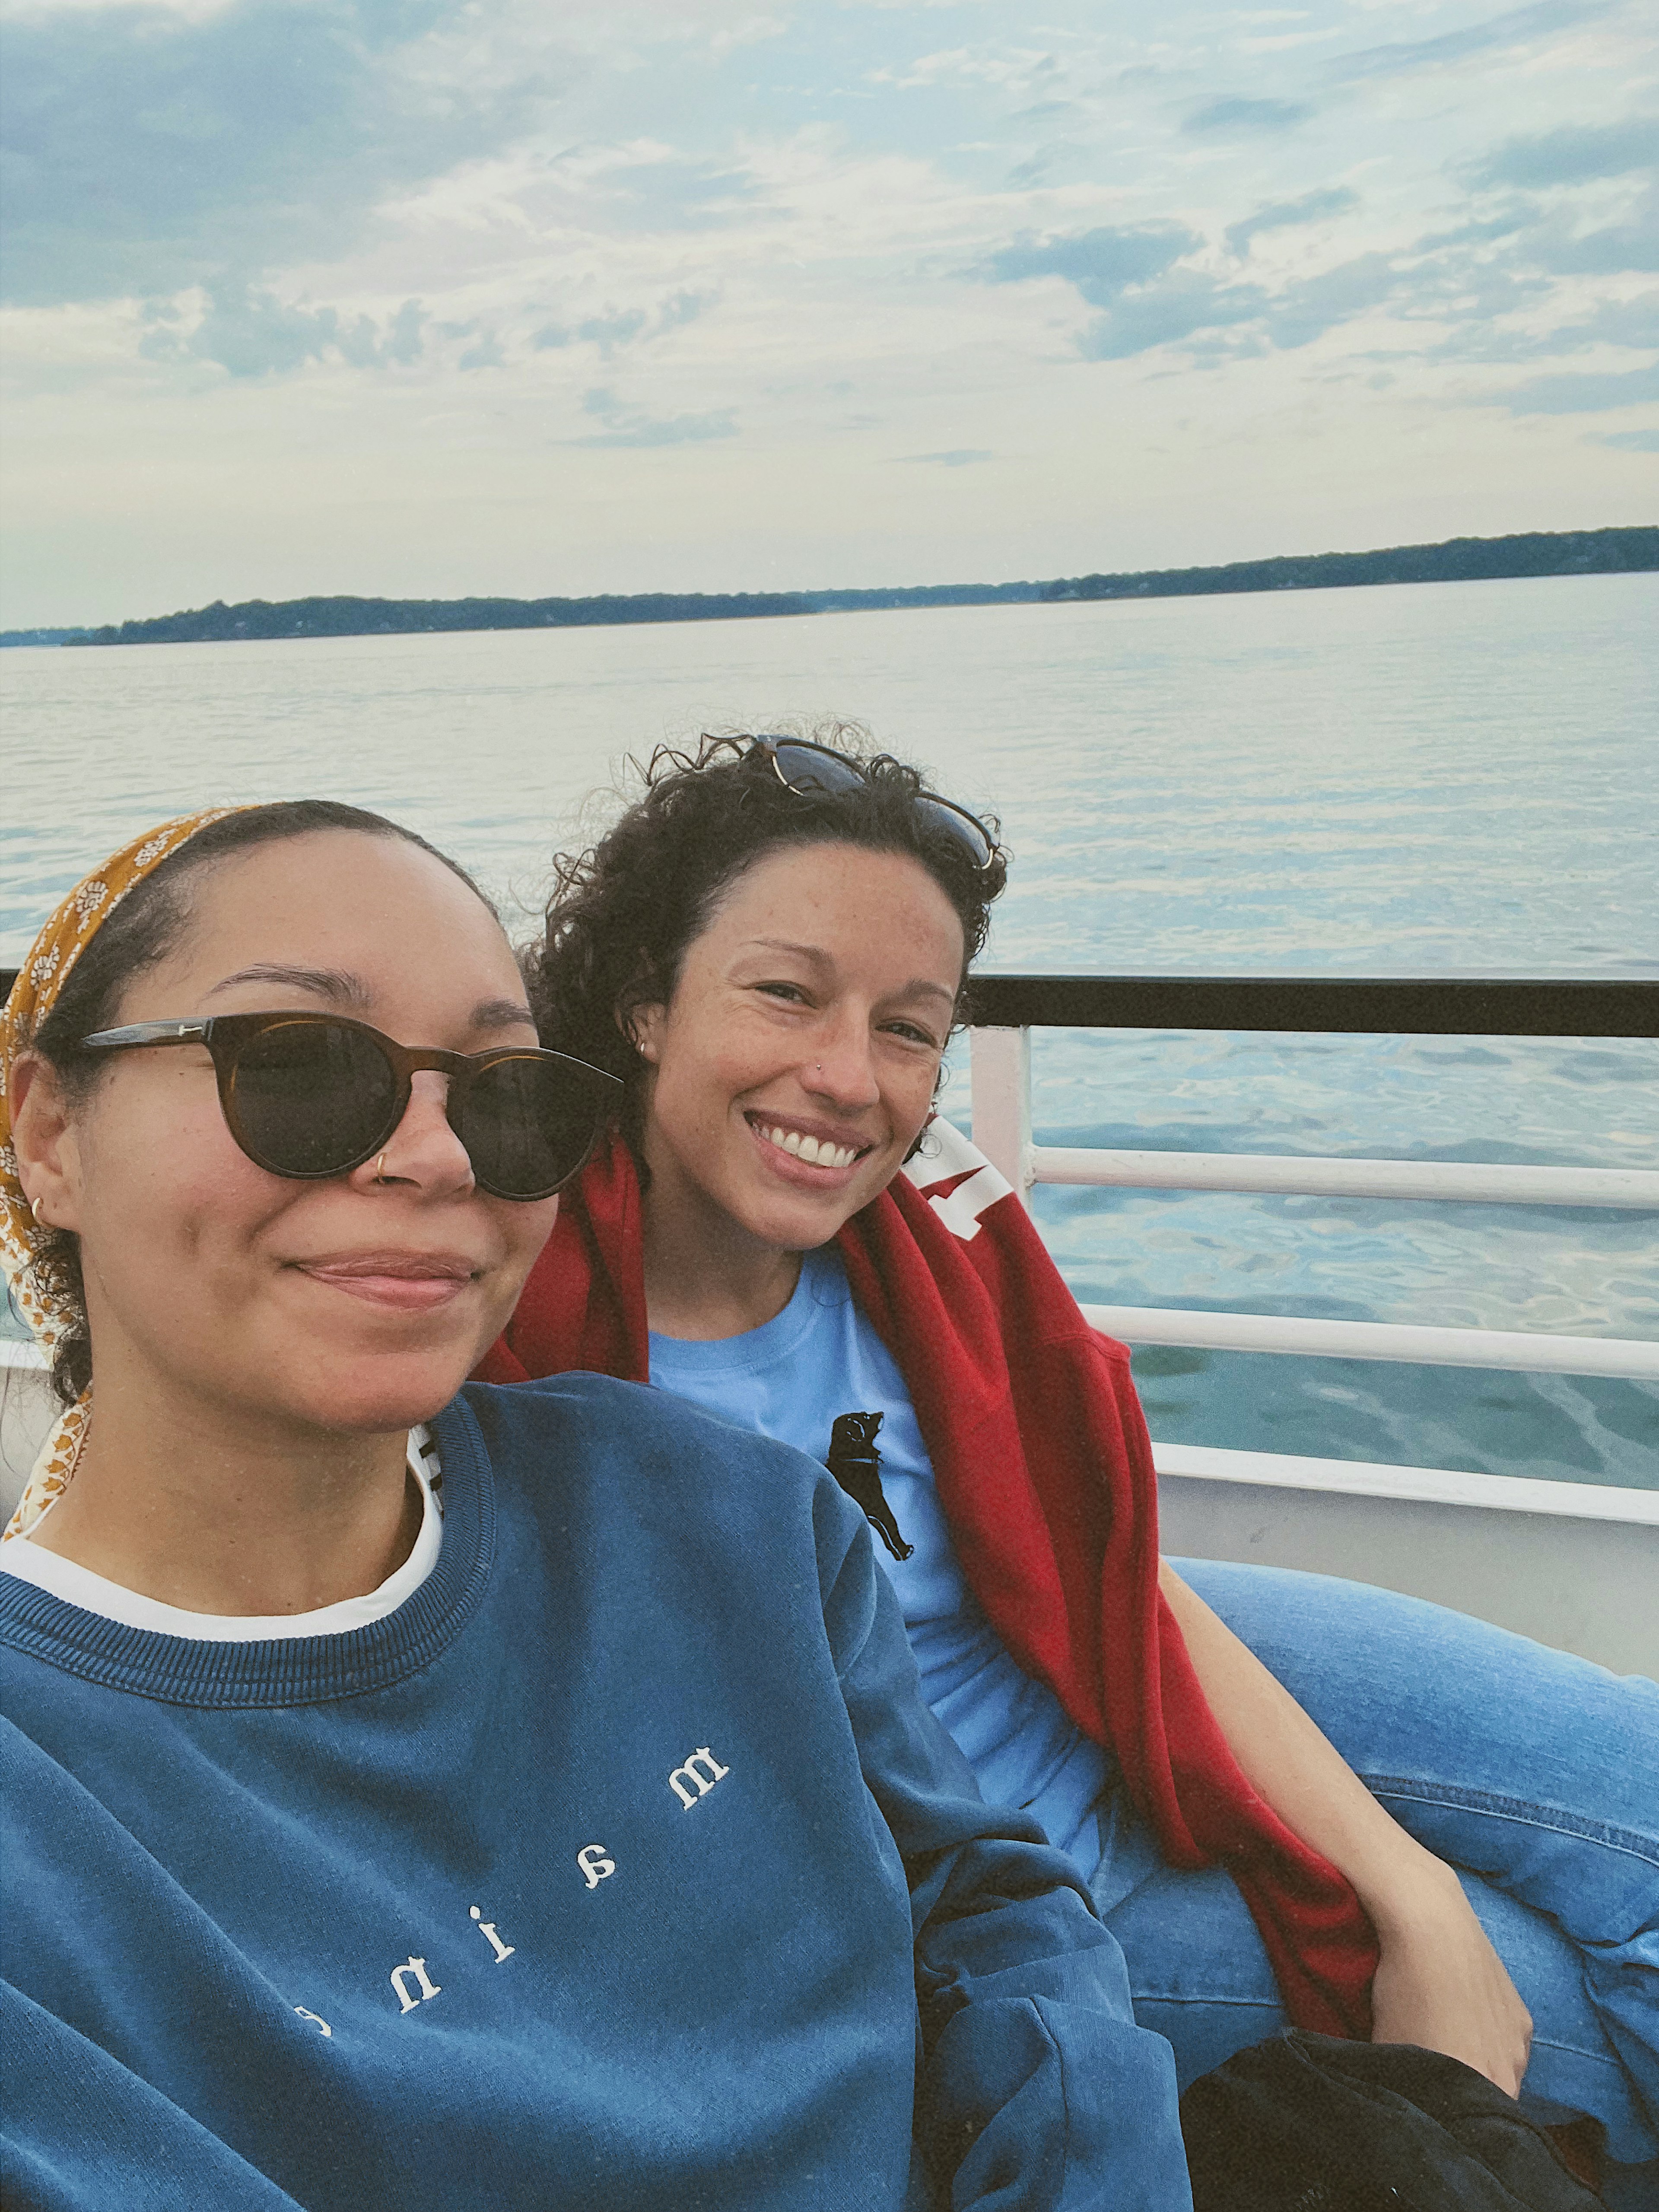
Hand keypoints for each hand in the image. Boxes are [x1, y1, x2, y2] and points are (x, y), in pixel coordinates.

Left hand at [1367, 1866, 1531, 2097]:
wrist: (1434, 1928)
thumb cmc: (1404, 1989)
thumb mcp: (1389, 2047)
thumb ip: (1405, 2084)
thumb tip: (1401, 2098)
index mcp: (1479, 2090)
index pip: (1469, 2124)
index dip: (1448, 2115)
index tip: (1428, 2100)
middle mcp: (1509, 2074)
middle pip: (1487, 2101)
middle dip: (1462, 2093)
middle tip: (1433, 2071)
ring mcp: (1519, 2045)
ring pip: (1499, 2073)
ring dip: (1478, 2066)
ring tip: (1446, 2038)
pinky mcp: (1523, 2018)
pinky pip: (1507, 2045)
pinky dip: (1488, 2039)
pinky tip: (1461, 2017)